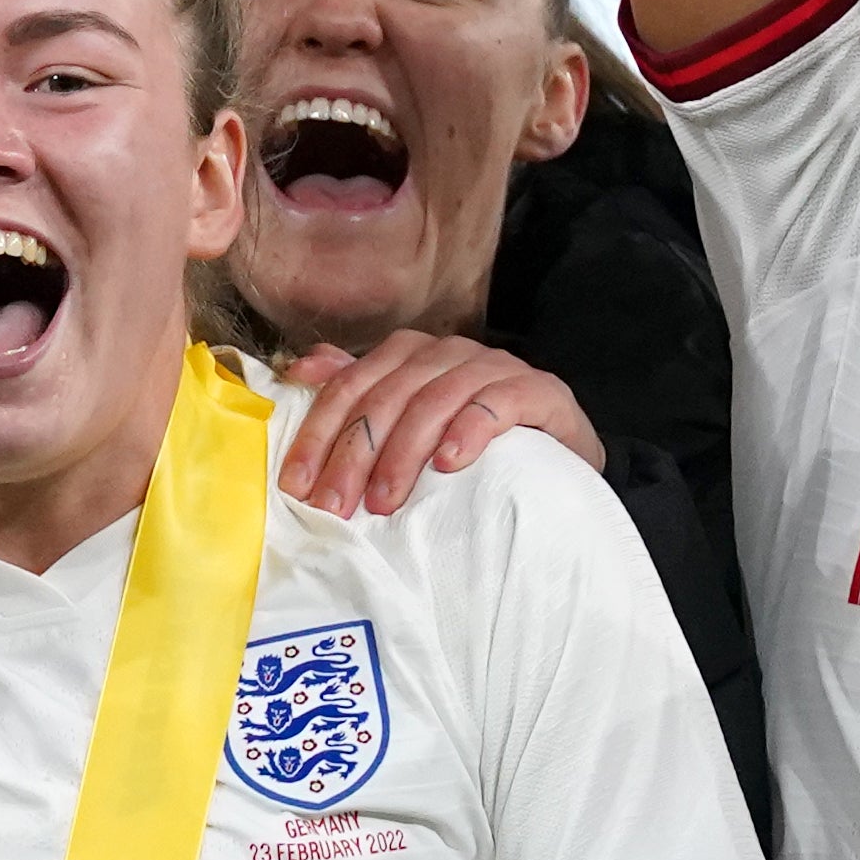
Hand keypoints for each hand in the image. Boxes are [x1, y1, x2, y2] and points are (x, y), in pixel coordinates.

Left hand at [272, 334, 598, 520]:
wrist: (562, 452)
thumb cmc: (476, 440)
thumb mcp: (414, 419)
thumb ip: (362, 389)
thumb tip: (300, 369)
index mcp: (410, 354)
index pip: (349, 387)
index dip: (318, 435)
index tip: (296, 486)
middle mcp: (448, 352)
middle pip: (386, 396)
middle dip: (354, 455)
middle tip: (335, 507)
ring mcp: (495, 368)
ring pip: (434, 400)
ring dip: (403, 453)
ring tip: (384, 501)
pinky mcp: (539, 391)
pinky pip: (496, 404)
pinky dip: (468, 431)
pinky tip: (449, 463)